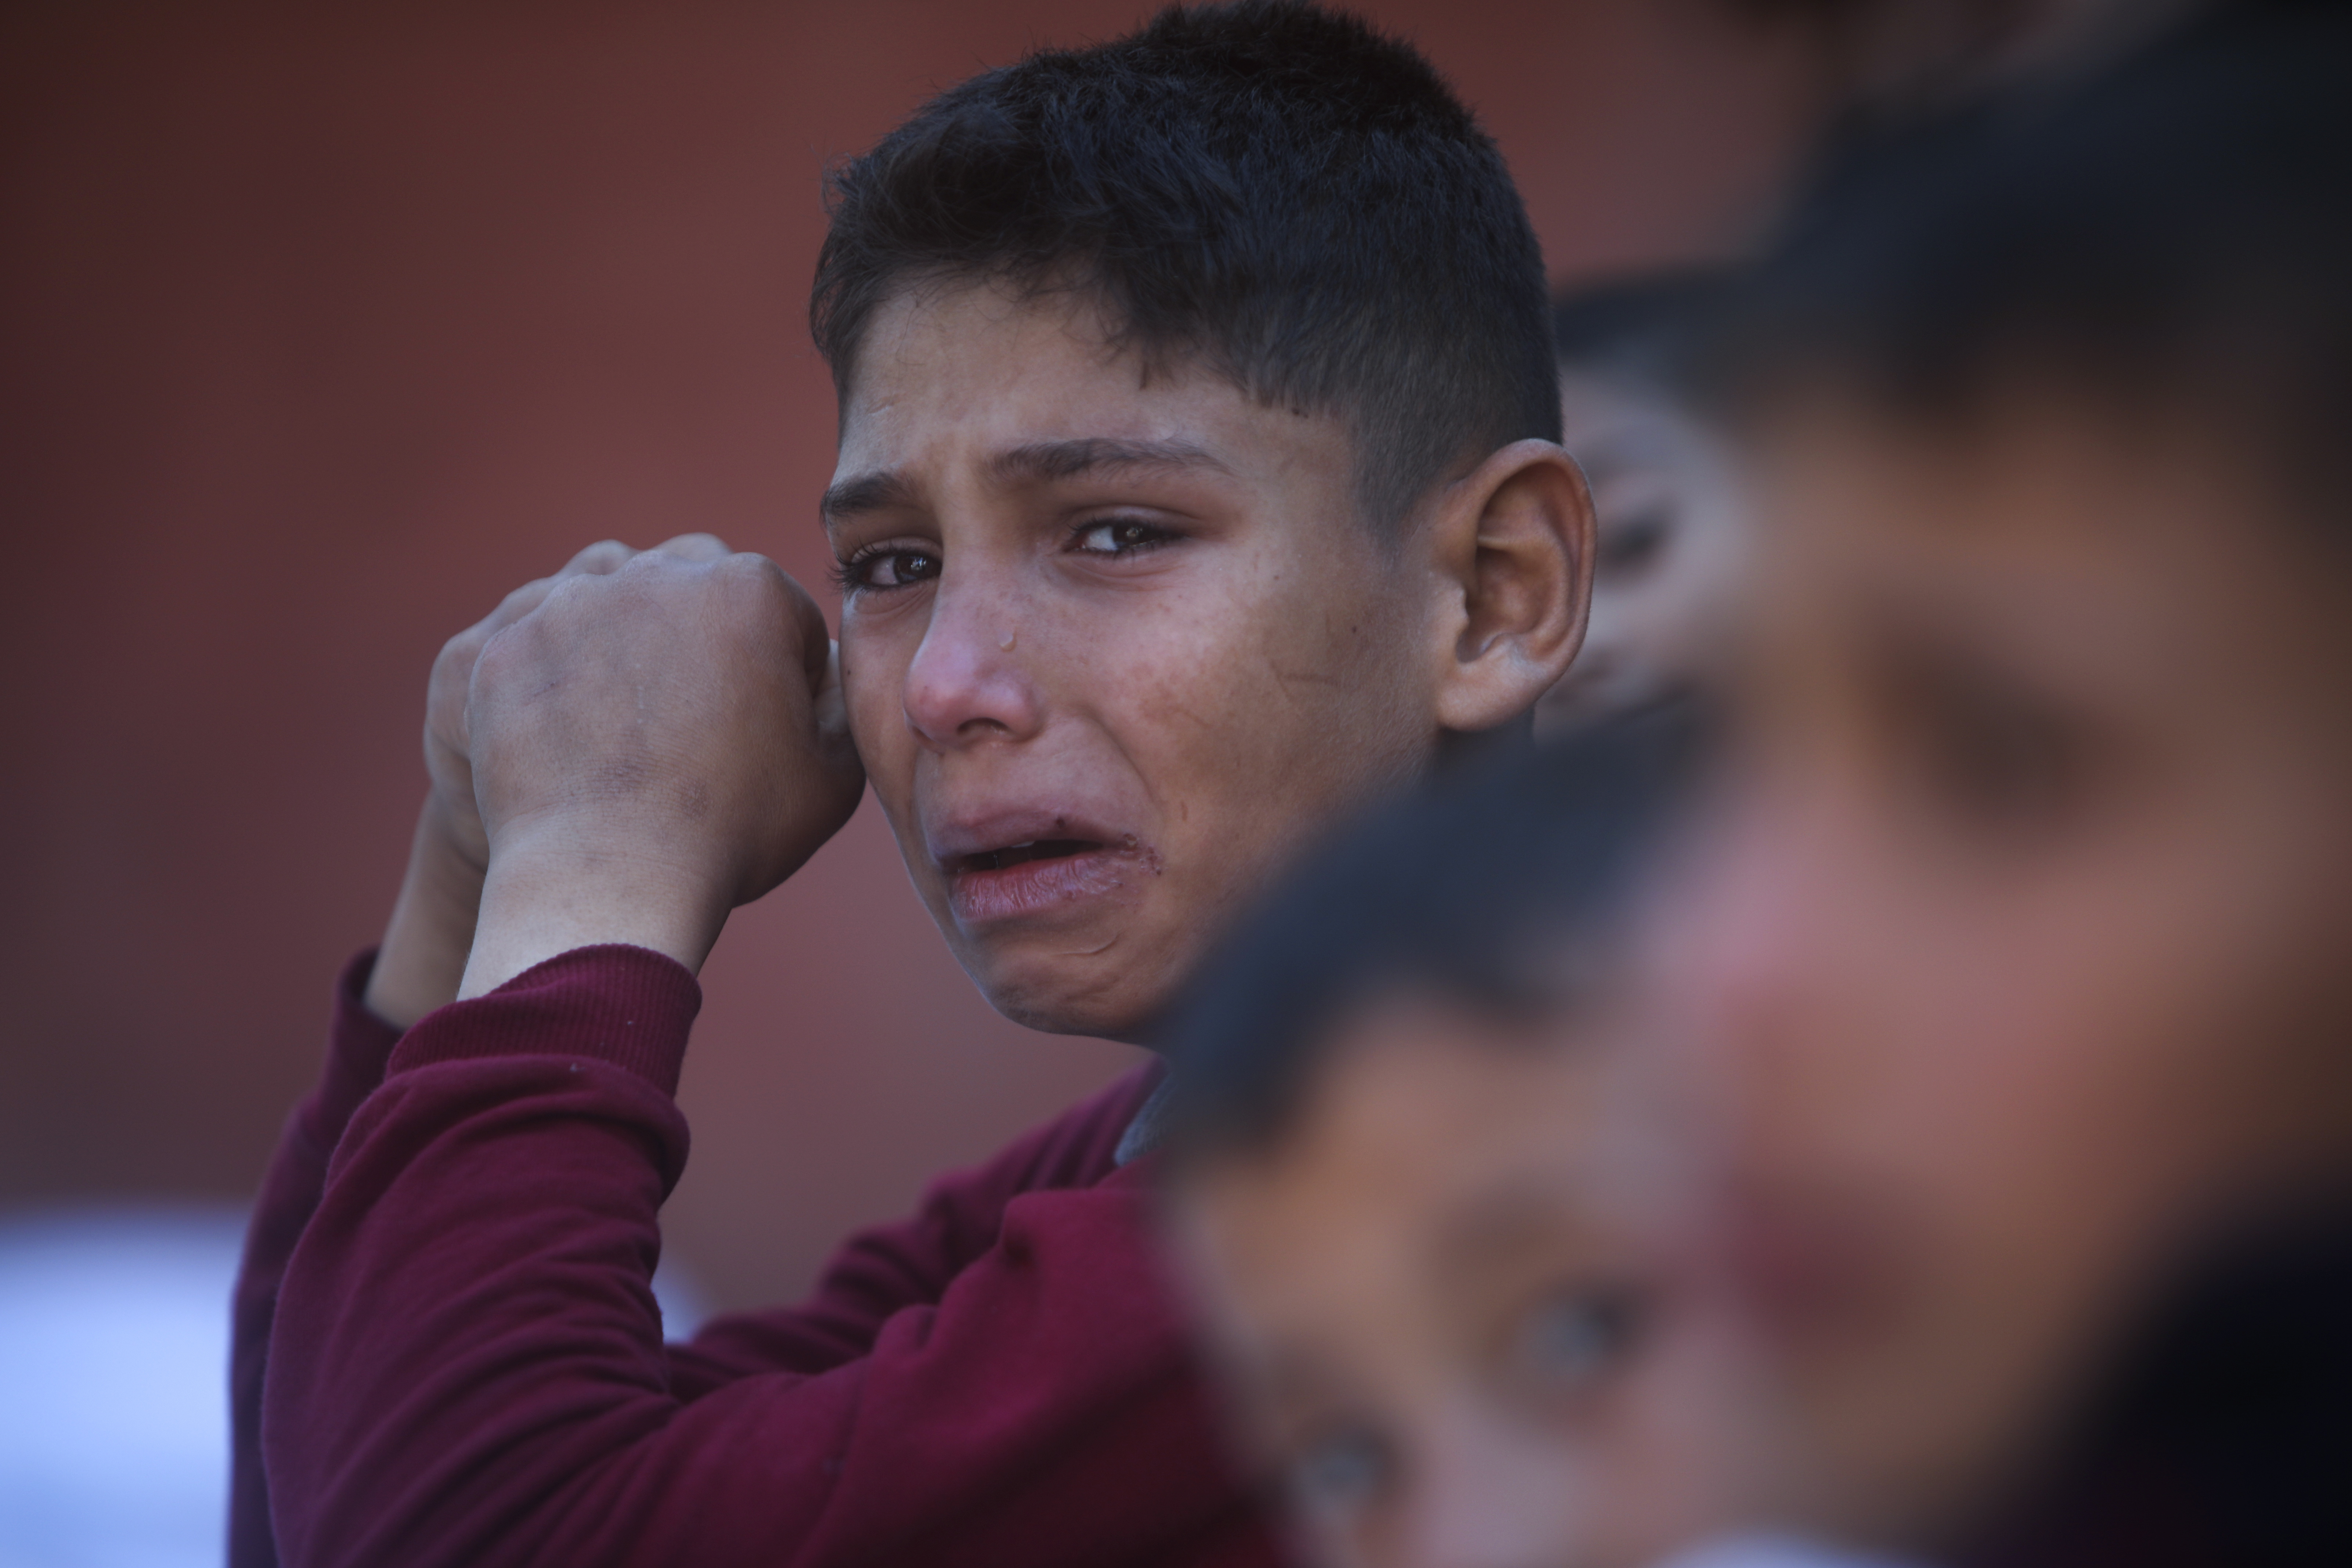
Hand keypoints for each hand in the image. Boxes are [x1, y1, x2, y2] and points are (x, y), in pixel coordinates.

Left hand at [455, 544, 863, 996]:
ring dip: (627, 652)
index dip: (785, 678)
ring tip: (631, 730)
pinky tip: (574, 741)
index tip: (767, 733)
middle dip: (704, 642)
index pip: (781, 615)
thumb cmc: (733, 832)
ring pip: (612, 609)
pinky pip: (540, 649)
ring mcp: (567, 603)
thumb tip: (824, 672)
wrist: (610, 878)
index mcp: (749, 589)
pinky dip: (557, 686)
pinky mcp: (503, 645)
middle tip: (698, 722)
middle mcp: (655, 573)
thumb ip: (840, 705)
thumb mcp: (832, 774)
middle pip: (694, 593)